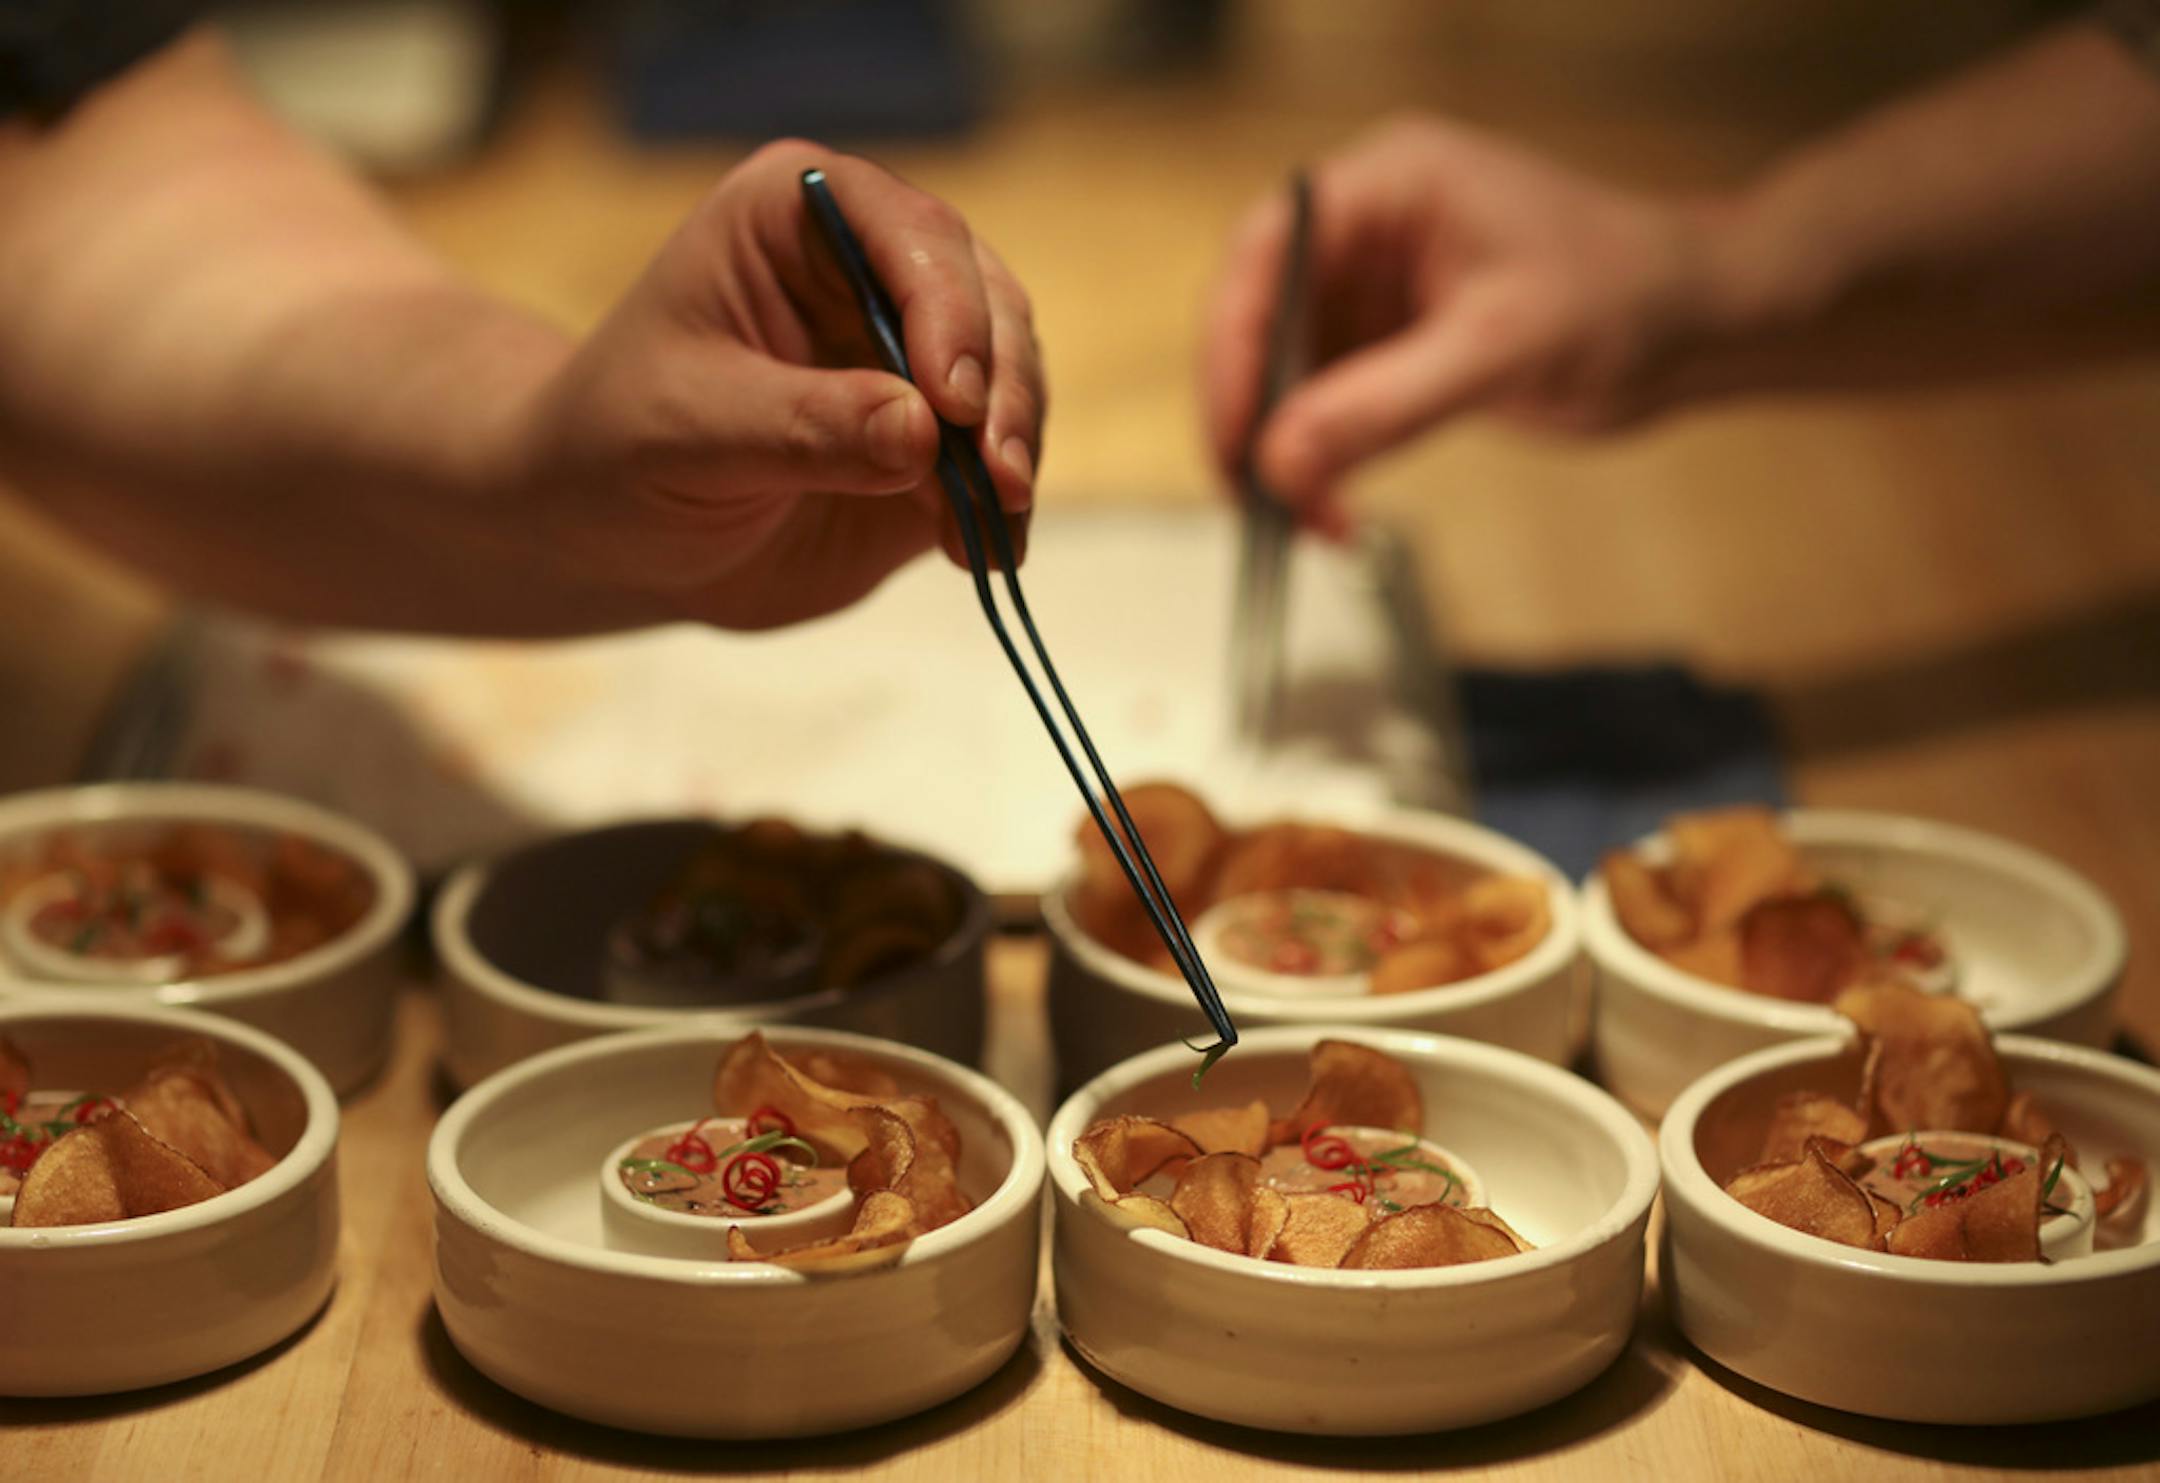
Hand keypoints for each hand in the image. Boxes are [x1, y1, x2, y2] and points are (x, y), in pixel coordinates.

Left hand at [521, 140, 1043, 629]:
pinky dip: (1003, 507)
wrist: (612, 532)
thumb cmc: (619, 447)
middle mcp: (875, 269)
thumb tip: (922, 432)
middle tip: (998, 476)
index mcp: (799, 217)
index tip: (951, 401)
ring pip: (1011, 378)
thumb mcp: (690, 432)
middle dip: (1001, 389)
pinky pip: (998, 461)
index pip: (906, 233)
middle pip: (985, 301)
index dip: (947, 308)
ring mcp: (915, 356)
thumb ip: (803, 427)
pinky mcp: (938, 441)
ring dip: (1014, 449)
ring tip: (993, 520)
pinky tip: (985, 552)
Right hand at [1202, 116, 1708, 513]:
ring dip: (1285, 453)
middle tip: (1258, 494)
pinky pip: (1328, 408)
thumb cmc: (1629, 294)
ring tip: (1308, 518)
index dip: (1231, 342)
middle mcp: (1371, 231)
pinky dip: (1321, 464)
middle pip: (1259, 318)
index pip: (1266, 252)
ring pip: (1285, 374)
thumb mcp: (1498, 349)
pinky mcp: (1394, 349)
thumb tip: (1282, 461)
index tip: (1234, 429)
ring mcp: (1379, 291)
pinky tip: (1333, 509)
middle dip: (1252, 414)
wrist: (1698, 329)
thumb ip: (1382, 405)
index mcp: (1391, 185)